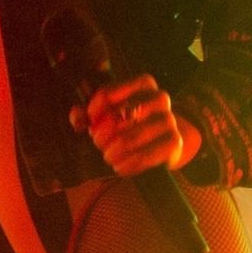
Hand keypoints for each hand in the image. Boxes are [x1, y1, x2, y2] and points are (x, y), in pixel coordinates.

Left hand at [69, 74, 201, 176]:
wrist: (162, 144)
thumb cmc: (130, 126)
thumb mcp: (108, 117)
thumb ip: (89, 116)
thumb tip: (77, 117)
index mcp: (143, 84)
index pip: (113, 90)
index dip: (96, 107)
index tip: (90, 120)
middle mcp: (159, 98)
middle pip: (127, 111)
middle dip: (107, 130)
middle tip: (97, 142)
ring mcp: (169, 119)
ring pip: (138, 133)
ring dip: (117, 148)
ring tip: (108, 157)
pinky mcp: (175, 142)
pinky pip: (150, 154)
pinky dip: (131, 163)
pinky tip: (120, 167)